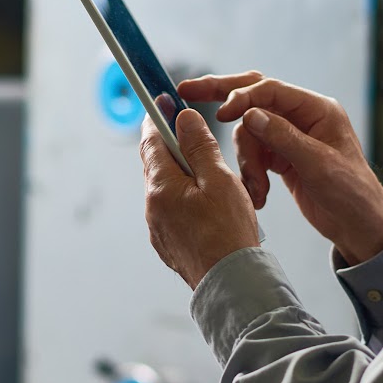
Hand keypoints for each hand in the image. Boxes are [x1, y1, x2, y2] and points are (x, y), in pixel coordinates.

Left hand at [141, 109, 260, 289]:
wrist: (231, 283)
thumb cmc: (228, 232)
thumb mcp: (219, 180)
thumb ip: (199, 146)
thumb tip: (183, 119)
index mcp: (161, 186)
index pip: (151, 140)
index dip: (157, 117)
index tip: (164, 99)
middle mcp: (152, 207)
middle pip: (156, 163)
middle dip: (172, 144)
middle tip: (190, 129)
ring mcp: (158, 228)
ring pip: (165, 188)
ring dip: (181, 173)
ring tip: (208, 170)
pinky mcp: (169, 243)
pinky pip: (172, 210)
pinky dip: (185, 197)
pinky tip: (207, 203)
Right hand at [178, 73, 382, 264]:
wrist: (360, 225)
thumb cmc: (352, 193)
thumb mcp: (318, 165)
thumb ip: (284, 138)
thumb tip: (251, 114)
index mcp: (317, 110)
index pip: (270, 90)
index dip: (243, 97)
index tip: (222, 114)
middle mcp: (302, 117)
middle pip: (254, 95)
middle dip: (223, 95)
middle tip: (188, 90)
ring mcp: (290, 137)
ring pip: (249, 134)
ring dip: (245, 162)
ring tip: (256, 190)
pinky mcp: (282, 158)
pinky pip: (254, 155)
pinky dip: (250, 174)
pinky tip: (258, 195)